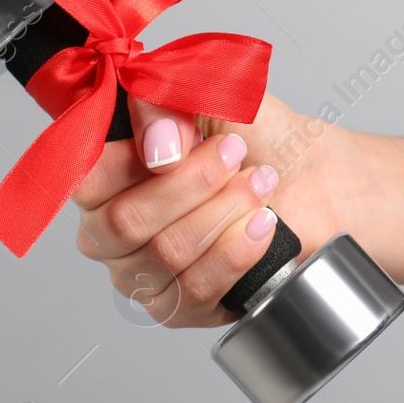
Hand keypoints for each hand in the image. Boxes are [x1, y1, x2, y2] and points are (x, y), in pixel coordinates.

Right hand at [72, 91, 355, 326]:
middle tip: (236, 155)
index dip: (140, 158)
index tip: (195, 135)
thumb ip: (166, 103)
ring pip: (165, 255)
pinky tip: (261, 225)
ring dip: (224, 213)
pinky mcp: (179, 308)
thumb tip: (158, 146)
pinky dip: (236, 252)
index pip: (89, 180)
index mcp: (104, 175)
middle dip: (195, 185)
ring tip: (259, 184)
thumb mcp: (209, 95)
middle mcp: (111, 228)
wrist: (314, 178)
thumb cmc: (258, 138)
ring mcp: (141, 272)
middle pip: (126, 222)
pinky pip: (194, 290)